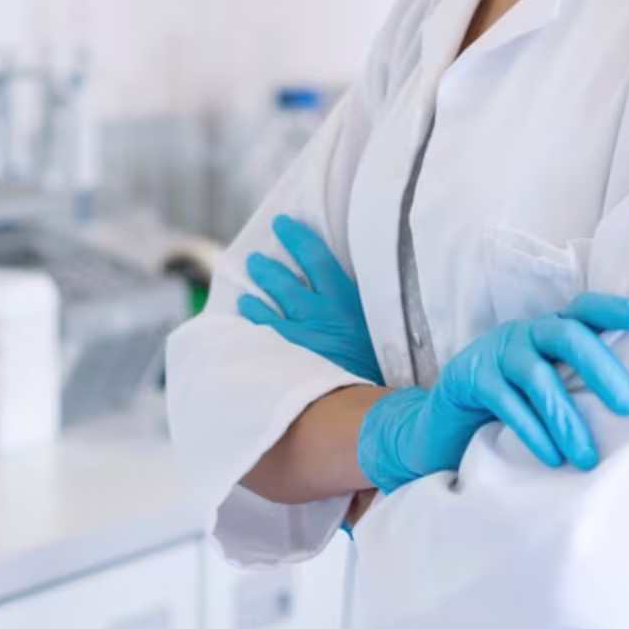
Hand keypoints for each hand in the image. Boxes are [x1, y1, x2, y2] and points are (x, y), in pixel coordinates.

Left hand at [238, 215, 383, 383]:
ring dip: (255, 296)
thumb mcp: (379, 323)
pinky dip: (254, 325)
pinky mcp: (290, 360)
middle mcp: (322, 313)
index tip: (283, 224)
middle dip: (267, 268)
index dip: (297, 237)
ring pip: (269, 308)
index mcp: (347, 299)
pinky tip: (247, 320)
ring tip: (245, 293)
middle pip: (285, 281)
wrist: (375, 403)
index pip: (317, 257)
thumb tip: (347, 283)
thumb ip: (361, 303)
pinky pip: (263, 336)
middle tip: (255, 259)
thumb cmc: (383, 363)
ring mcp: (303, 337)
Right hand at [356, 292, 628, 493]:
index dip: (611, 309)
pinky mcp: (470, 379)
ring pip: (538, 376)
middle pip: (567, 335)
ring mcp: (494, 353)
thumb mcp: (544, 390)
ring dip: (567, 418)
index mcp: (546, 333)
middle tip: (628, 407)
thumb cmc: (508, 409)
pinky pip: (506, 402)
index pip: (582, 310)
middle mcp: (523, 334)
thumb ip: (576, 385)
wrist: (442, 425)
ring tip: (588, 456)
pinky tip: (551, 457)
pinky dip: (532, 431)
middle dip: (601, 368)